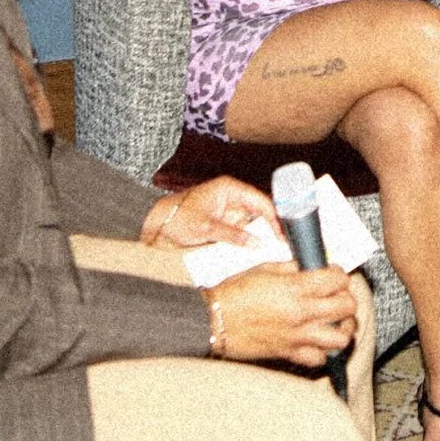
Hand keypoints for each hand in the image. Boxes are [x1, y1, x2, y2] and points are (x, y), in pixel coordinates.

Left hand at [146, 176, 275, 248]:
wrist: (156, 225)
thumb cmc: (177, 217)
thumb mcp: (205, 228)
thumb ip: (232, 235)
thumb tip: (256, 243)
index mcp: (230, 189)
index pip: (260, 201)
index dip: (274, 217)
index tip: (282, 234)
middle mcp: (233, 197)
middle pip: (260, 212)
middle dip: (271, 228)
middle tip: (283, 245)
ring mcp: (229, 211)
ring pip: (252, 224)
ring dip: (260, 236)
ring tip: (274, 250)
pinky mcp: (225, 224)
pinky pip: (242, 233)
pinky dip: (248, 242)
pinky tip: (256, 251)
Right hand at [206, 262, 357, 368]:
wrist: (215, 320)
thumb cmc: (235, 293)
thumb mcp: (265, 269)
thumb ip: (294, 268)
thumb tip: (313, 265)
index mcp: (296, 288)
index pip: (338, 279)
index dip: (338, 274)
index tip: (333, 275)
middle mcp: (302, 312)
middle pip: (346, 307)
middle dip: (346, 298)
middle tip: (337, 296)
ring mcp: (298, 335)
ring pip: (341, 338)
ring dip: (343, 328)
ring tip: (336, 321)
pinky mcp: (289, 353)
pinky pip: (319, 358)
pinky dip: (324, 351)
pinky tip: (319, 341)